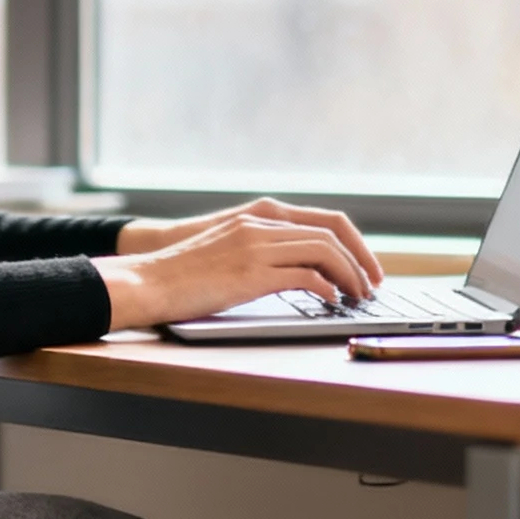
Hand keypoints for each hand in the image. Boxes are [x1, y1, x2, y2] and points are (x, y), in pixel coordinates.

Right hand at [95, 200, 384, 331]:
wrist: (148, 279)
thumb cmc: (183, 273)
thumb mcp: (228, 249)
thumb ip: (262, 249)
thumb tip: (300, 271)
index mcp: (260, 216)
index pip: (325, 220)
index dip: (354, 243)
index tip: (366, 266)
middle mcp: (262, 225)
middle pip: (332, 233)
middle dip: (361, 261)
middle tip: (372, 285)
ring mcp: (256, 247)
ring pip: (324, 251)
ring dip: (349, 275)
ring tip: (357, 296)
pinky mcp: (251, 273)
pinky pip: (305, 276)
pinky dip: (327, 289)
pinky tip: (331, 302)